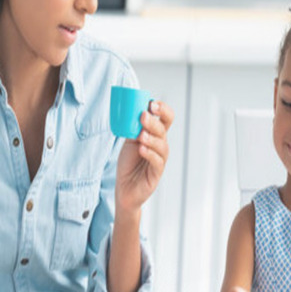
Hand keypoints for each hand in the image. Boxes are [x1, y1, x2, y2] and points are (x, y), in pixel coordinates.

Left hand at [115, 100, 173, 214]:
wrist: (125, 189)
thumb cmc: (129, 164)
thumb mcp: (129, 141)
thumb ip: (132, 127)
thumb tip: (133, 109)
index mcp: (155, 135)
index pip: (166, 118)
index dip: (162, 109)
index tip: (152, 103)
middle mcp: (160, 145)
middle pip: (163, 129)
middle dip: (154, 120)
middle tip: (144, 115)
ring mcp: (160, 159)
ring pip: (162, 145)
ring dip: (151, 137)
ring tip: (141, 135)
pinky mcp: (156, 173)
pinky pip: (157, 161)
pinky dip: (150, 153)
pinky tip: (142, 149)